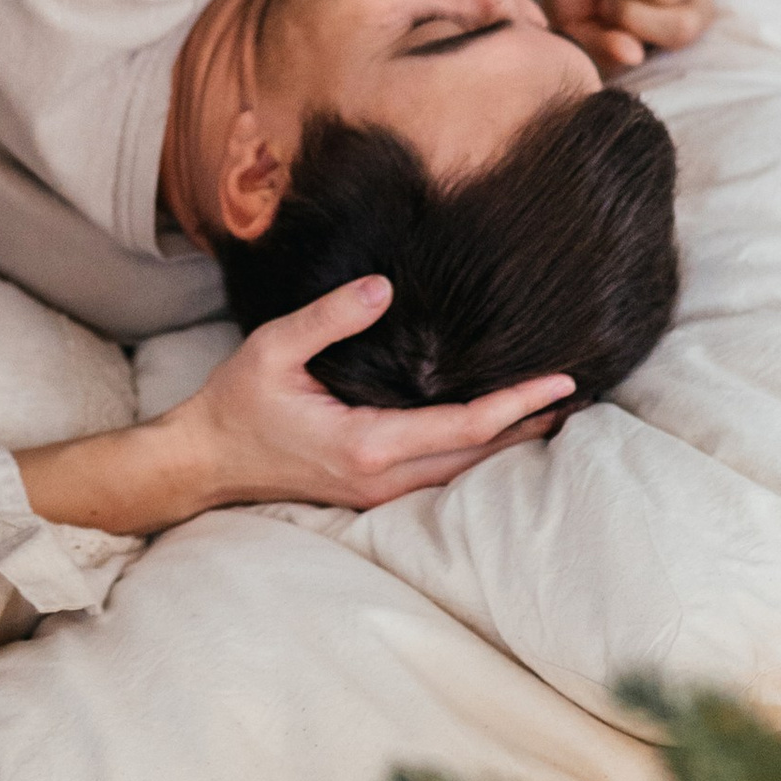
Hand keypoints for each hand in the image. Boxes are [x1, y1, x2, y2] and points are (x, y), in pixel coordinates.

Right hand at [153, 277, 573, 513]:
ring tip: (552, 412)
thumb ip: (330, 317)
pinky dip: (476, 452)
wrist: (203, 462)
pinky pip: (439, 475)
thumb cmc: (236, 403)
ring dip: (508, 443)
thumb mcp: (274, 348)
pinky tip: (494, 432)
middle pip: (477, 457)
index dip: (516, 404)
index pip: (463, 427)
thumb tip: (386, 286)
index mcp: (366, 446)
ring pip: (462, 473)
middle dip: (529, 427)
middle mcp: (381, 479)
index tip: (560, 383)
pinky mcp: (370, 492)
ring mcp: (377, 493)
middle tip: (577, 395)